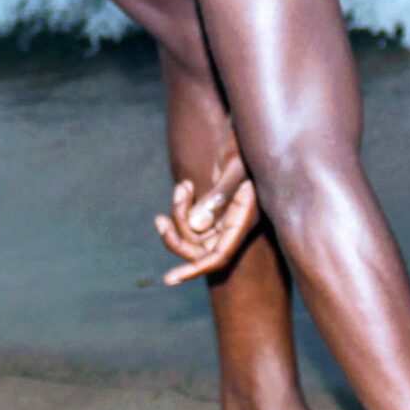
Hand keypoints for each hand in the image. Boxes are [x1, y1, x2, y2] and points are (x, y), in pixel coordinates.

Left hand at [151, 147, 258, 285]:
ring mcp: (226, 218)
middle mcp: (235, 225)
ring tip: (183, 187)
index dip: (195, 269)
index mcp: (245, 221)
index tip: (170, 279)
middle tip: (160, 220)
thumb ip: (219, 197)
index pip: (219, 257)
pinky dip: (183, 207)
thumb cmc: (246, 146)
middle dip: (178, 237)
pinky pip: (194, 219)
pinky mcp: (218, 207)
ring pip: (194, 233)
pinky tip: (184, 187)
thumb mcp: (234, 167)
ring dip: (180, 214)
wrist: (249, 130)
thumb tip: (196, 226)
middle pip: (201, 248)